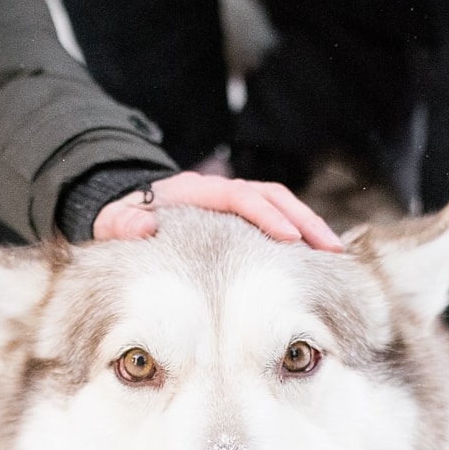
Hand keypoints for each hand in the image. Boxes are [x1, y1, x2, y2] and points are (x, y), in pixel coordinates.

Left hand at [92, 171, 343, 251]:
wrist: (124, 208)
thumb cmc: (121, 219)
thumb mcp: (115, 221)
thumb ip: (125, 222)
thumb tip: (143, 225)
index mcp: (196, 191)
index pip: (241, 197)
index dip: (267, 216)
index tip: (289, 237)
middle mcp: (220, 191)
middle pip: (272, 196)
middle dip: (304, 220)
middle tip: (331, 249)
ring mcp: (231, 203)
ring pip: (280, 205)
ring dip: (308, 226)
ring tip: (333, 254)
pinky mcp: (239, 217)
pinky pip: (274, 219)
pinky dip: (296, 233)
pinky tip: (314, 258)